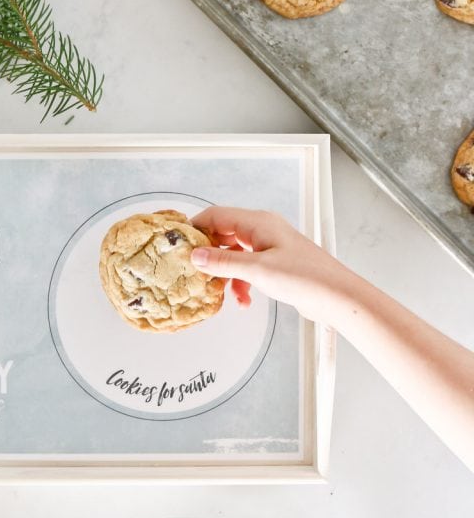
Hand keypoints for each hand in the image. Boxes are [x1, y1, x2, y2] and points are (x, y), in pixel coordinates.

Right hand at [189, 206, 349, 322]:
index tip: (179, 247)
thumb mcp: (257, 270)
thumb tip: (195, 256)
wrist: (337, 297)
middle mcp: (262, 230)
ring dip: (225, 274)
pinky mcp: (275, 264)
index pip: (216, 216)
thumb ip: (224, 263)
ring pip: (234, 255)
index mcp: (258, 223)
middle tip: (195, 274)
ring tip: (220, 292)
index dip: (196, 229)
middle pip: (223, 235)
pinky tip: (243, 301)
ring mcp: (269, 247)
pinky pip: (247, 268)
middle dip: (209, 255)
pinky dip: (241, 283)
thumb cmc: (304, 278)